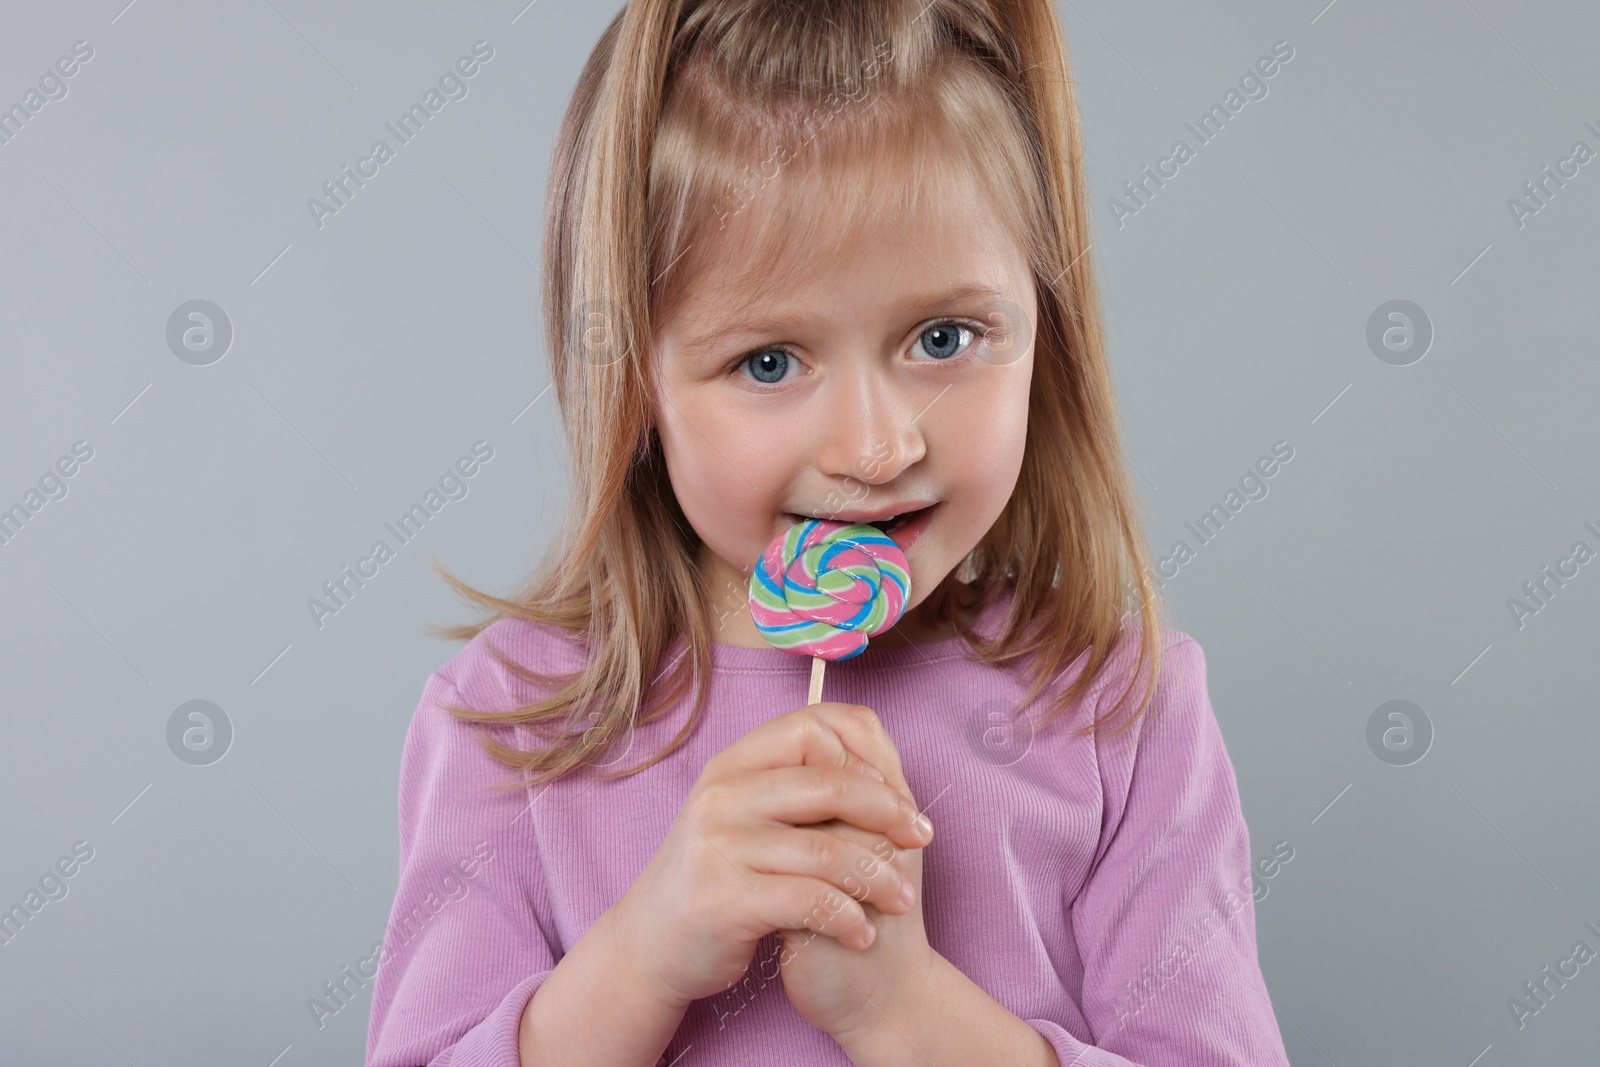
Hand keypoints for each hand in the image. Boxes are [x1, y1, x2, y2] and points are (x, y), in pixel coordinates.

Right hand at [607, 703, 934, 1010]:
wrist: (654, 944)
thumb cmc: (720, 875)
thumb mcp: (747, 815)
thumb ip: (797, 784)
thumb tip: (878, 762)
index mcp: (734, 764)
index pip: (813, 727)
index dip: (866, 758)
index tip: (899, 800)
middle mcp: (722, 794)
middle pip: (829, 782)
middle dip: (888, 813)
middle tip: (920, 841)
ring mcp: (719, 845)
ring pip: (826, 849)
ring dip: (877, 878)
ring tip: (899, 901)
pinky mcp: (724, 899)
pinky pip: (807, 900)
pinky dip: (846, 918)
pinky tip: (861, 934)